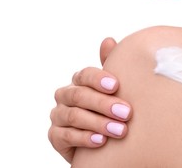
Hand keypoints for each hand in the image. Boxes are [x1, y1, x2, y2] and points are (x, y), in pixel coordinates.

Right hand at [48, 38, 131, 163]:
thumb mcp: (113, 89)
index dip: (99, 79)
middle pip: (79, 96)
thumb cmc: (109, 108)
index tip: (116, 86)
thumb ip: (110, 65)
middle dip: (103, 104)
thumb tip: (108, 40)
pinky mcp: (55, 136)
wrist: (102, 140)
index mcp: (79, 81)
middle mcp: (65, 96)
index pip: (84, 75)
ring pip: (73, 116)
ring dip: (98, 123)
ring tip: (119, 130)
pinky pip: (66, 136)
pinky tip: (101, 141)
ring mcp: (58, 116)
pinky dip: (84, 138)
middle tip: (126, 113)